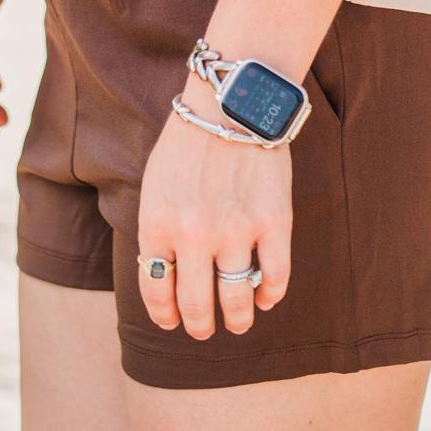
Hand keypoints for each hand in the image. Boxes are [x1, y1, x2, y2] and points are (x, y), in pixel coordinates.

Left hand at [136, 71, 292, 339]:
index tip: (173, 321)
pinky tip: (266, 297)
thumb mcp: (155, 185)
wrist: (233, 100)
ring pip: (237, 301)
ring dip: (238, 320)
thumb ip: (157, 231)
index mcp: (157, 224)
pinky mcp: (274, 221)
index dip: (165, 315)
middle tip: (205, 330)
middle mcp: (194, 235)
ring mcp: (236, 230)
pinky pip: (275, 277)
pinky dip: (271, 295)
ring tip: (239, 322)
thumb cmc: (189, 141)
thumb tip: (164, 278)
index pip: (157, 291)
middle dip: (200, 326)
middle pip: (197, 305)